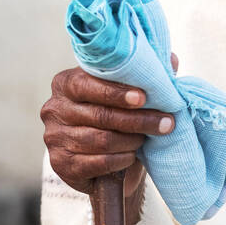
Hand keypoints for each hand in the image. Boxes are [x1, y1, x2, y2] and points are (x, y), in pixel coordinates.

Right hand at [40, 53, 179, 198]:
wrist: (98, 161)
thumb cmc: (113, 118)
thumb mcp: (123, 94)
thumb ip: (142, 76)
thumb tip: (171, 59)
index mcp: (65, 83)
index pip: (87, 84)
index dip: (116, 92)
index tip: (143, 98)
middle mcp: (54, 109)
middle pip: (100, 115)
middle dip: (138, 120)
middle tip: (166, 123)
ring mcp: (54, 138)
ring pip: (101, 140)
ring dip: (131, 141)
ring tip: (148, 139)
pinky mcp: (61, 165)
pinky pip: (97, 162)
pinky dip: (120, 160)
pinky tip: (132, 156)